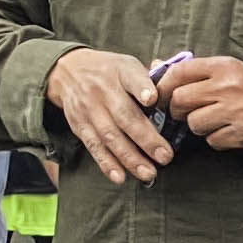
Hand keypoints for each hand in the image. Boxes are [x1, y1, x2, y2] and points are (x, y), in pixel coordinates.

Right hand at [47, 47, 175, 184]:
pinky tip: (120, 177)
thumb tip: (174, 89)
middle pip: (124, 116)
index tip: (153, 99)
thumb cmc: (109, 71)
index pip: (132, 78)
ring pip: (110, 136)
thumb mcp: (128, 65)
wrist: (68, 71)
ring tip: (149, 173)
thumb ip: (151, 79)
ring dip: (130, 158)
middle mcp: (103, 90)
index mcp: (120, 71)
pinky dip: (107, 164)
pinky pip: (94, 147)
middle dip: (146, 139)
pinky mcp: (80, 126)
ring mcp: (89, 109)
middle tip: (165, 156)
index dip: (143, 88)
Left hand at [161, 54, 242, 152]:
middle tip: (185, 112)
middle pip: (180, 100)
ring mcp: (235, 110)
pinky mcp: (241, 132)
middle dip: (177, 110)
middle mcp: (228, 86)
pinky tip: (228, 131)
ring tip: (213, 121)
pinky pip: (212, 140)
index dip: (164, 86)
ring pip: (194, 123)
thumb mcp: (229, 70)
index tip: (162, 95)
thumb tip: (155, 65)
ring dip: (198, 126)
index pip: (179, 72)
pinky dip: (216, 139)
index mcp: (223, 66)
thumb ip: (194, 70)